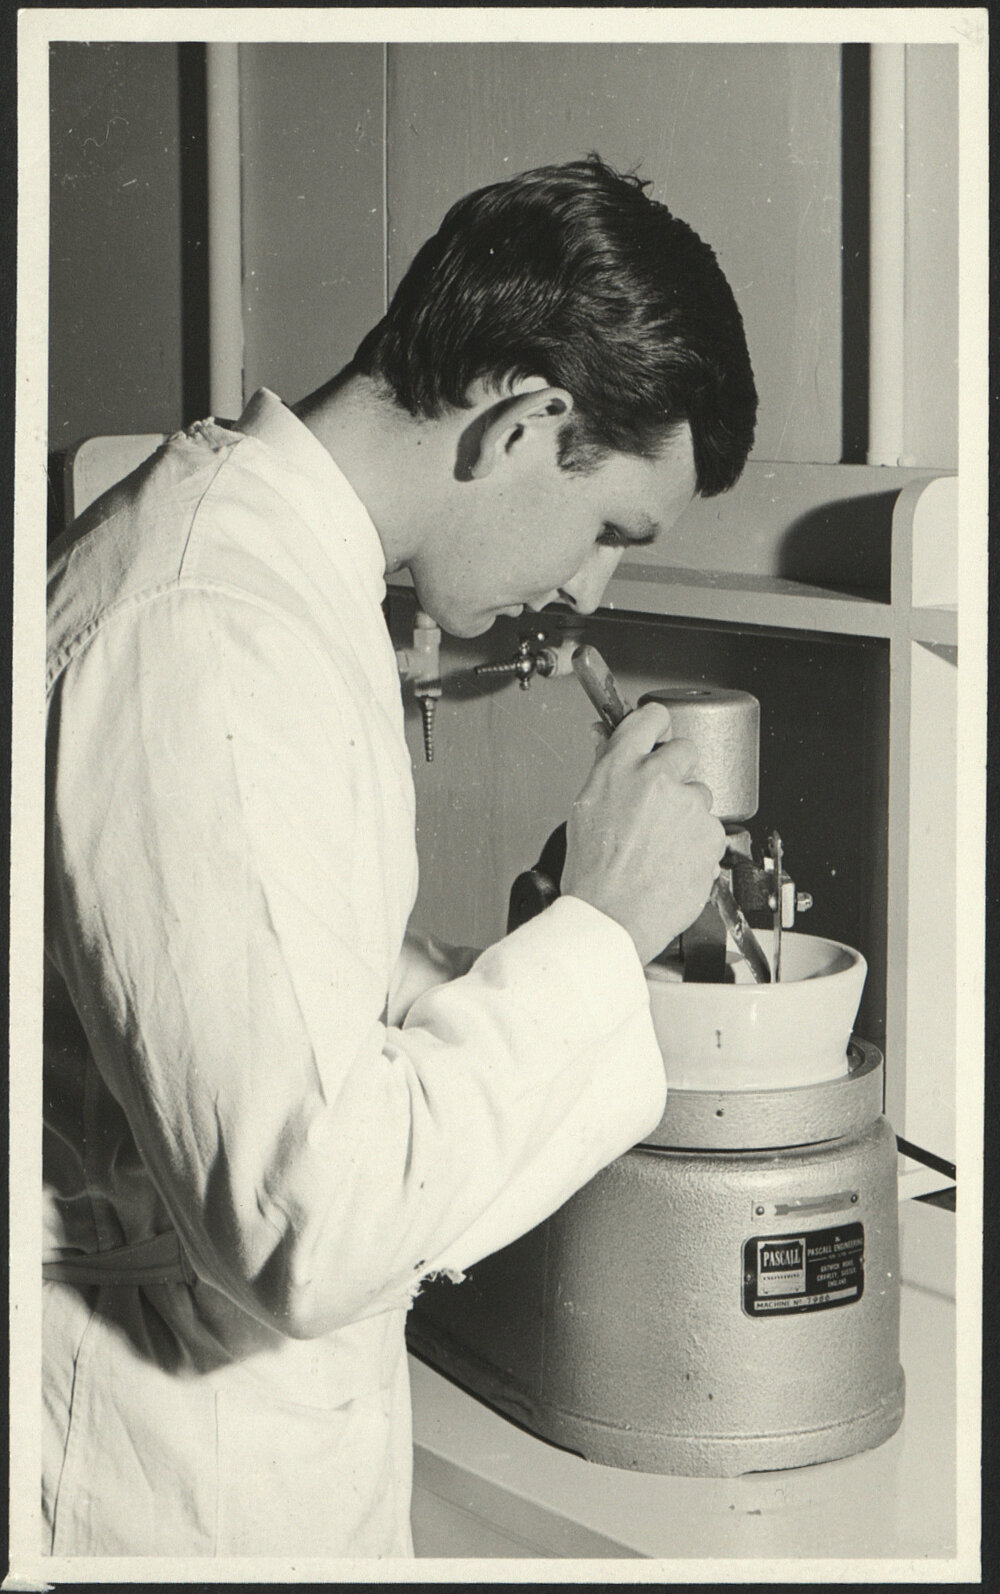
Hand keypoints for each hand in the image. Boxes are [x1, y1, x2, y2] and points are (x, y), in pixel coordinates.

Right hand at [560, 703, 725, 964]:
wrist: (612, 916)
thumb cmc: (594, 871)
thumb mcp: (586, 807)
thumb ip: (605, 766)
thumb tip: (606, 737)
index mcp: (621, 766)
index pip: (652, 716)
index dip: (656, 726)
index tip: (657, 735)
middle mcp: (658, 778)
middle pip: (684, 751)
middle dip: (675, 772)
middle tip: (658, 805)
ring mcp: (689, 805)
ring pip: (699, 794)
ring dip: (687, 812)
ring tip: (660, 843)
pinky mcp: (711, 833)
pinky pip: (711, 827)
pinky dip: (698, 841)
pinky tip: (673, 859)